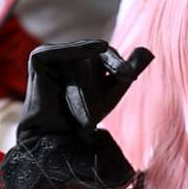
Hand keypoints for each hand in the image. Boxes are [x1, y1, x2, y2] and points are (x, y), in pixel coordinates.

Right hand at [20, 39, 153, 139]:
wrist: (56, 137)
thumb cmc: (83, 118)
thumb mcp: (110, 93)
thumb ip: (127, 71)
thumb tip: (149, 51)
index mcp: (82, 58)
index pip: (105, 54)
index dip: (118, 64)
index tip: (130, 77)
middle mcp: (67, 54)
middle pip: (96, 53)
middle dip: (111, 66)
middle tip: (126, 77)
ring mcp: (51, 53)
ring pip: (82, 58)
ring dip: (87, 86)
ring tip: (88, 112)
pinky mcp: (38, 58)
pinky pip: (58, 51)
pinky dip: (74, 52)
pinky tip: (91, 52)